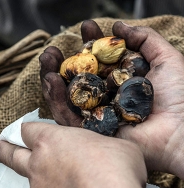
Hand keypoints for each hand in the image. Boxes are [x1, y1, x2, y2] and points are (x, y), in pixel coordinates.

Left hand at [0, 122, 146, 187]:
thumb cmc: (115, 165)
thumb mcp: (116, 144)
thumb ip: (105, 143)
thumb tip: (115, 146)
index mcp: (53, 139)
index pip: (30, 129)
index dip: (29, 129)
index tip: (27, 131)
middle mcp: (40, 162)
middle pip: (12, 153)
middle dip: (3, 149)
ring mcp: (40, 187)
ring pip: (27, 178)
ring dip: (34, 176)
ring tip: (42, 178)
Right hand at [40, 20, 183, 179]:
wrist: (181, 132)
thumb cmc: (180, 96)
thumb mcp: (165, 58)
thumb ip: (143, 38)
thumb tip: (118, 26)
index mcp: (120, 81)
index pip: (99, 61)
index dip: (91, 44)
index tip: (87, 28)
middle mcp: (106, 97)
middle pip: (79, 79)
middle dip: (65, 61)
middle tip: (53, 48)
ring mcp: (97, 114)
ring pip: (69, 96)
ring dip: (54, 77)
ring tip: (47, 59)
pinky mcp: (91, 131)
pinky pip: (68, 116)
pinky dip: (57, 99)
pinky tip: (50, 80)